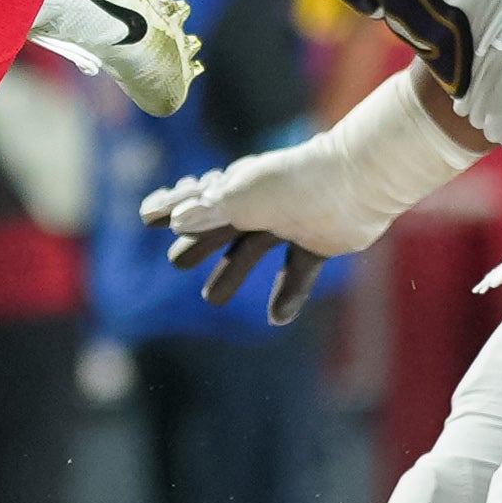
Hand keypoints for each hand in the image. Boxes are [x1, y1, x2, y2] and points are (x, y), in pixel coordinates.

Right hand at [139, 161, 338, 325]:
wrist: (355, 184)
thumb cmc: (291, 184)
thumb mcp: (240, 197)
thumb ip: (207, 212)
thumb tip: (175, 220)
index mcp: (238, 187)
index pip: (196, 199)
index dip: (170, 206)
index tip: (146, 215)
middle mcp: (261, 205)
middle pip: (220, 229)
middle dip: (198, 243)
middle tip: (177, 261)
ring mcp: (289, 223)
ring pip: (252, 251)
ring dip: (232, 274)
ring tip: (213, 300)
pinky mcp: (318, 243)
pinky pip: (299, 271)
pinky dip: (288, 294)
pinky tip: (277, 319)